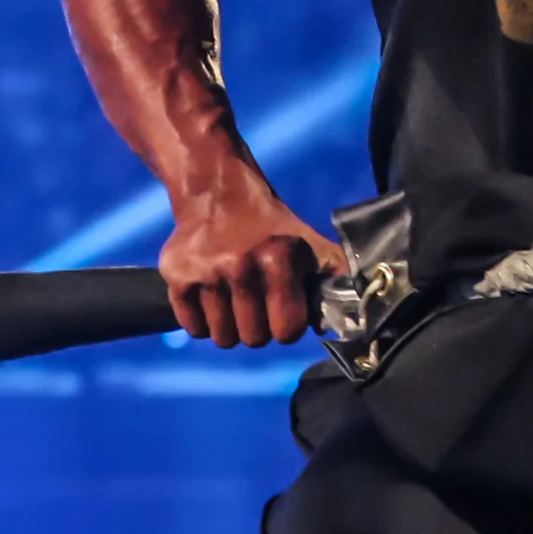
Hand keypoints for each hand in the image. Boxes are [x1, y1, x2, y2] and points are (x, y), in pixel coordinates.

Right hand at [159, 198, 346, 348]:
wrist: (217, 193)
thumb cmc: (271, 227)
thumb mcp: (309, 244)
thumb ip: (335, 277)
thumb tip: (356, 316)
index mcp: (278, 258)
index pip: (287, 331)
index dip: (288, 325)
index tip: (285, 310)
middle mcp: (240, 265)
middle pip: (254, 339)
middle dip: (259, 328)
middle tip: (258, 303)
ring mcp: (205, 273)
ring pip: (223, 338)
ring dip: (231, 327)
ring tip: (235, 299)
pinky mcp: (176, 277)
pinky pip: (193, 329)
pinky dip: (203, 322)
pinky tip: (212, 297)